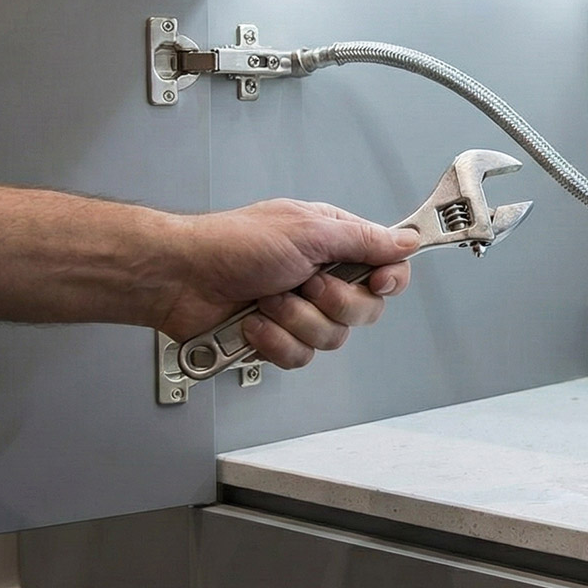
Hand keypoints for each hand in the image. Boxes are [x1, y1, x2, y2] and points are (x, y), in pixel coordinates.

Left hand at [154, 199, 416, 368]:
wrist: (181, 279)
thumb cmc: (231, 244)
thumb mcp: (308, 231)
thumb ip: (363, 240)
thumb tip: (406, 240)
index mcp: (333, 244)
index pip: (387, 266)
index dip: (391, 279)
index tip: (380, 281)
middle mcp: (321, 278)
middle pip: (366, 310)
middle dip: (333, 303)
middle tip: (305, 283)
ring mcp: (299, 311)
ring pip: (332, 339)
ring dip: (295, 320)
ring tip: (267, 299)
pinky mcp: (278, 340)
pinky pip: (300, 356)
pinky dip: (274, 340)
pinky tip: (254, 322)